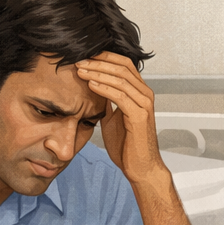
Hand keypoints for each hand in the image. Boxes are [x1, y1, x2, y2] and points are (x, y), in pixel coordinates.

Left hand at [75, 52, 163, 183]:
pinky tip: (90, 85)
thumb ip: (107, 102)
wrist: (140, 167)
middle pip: (123, 66)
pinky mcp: (139, 116)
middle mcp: (145, 95)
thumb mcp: (113, 118)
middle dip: (99, 61)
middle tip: (78, 60)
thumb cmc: (127, 145)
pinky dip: (104, 88)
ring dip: (98, 72)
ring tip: (80, 70)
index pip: (124, 64)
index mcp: (140, 93)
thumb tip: (93, 87)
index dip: (104, 57)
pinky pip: (120, 96)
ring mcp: (144, 105)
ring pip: (121, 78)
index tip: (83, 56)